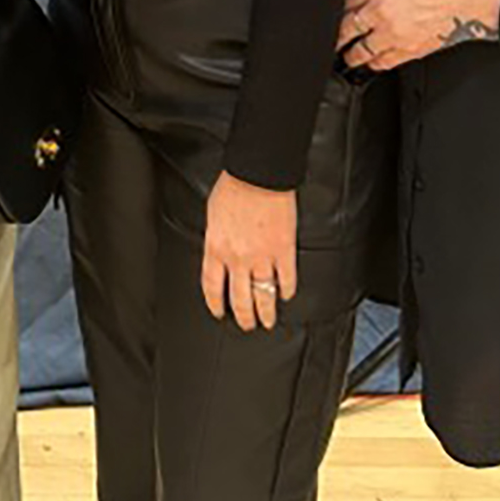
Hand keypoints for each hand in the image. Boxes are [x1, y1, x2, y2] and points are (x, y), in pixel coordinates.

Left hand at [201, 172, 296, 331]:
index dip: (216, 304)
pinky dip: (286, 291)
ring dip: (266, 313)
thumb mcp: (213, 216)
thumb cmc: (233, 188)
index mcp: (216, 249)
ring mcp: (262, 257)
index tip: (219, 312)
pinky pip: (286, 280)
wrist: (258, 175)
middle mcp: (238, 259)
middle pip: (240, 299)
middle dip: (243, 317)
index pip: (213, 287)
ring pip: (264, 296)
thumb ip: (216, 240)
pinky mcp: (284, 251)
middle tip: (247, 325)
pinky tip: (286, 295)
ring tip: (268, 321)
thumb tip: (218, 253)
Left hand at [339, 0, 499, 69]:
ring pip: (360, 49)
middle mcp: (380, 11)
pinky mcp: (408, 51)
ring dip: (350, 53)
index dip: (337, 6)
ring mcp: (393, 34)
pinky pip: (383, 62)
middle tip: (330, 38)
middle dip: (336, 34)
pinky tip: (369, 64)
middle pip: (346, 27)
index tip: (334, 12)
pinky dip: (374, 64)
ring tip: (345, 55)